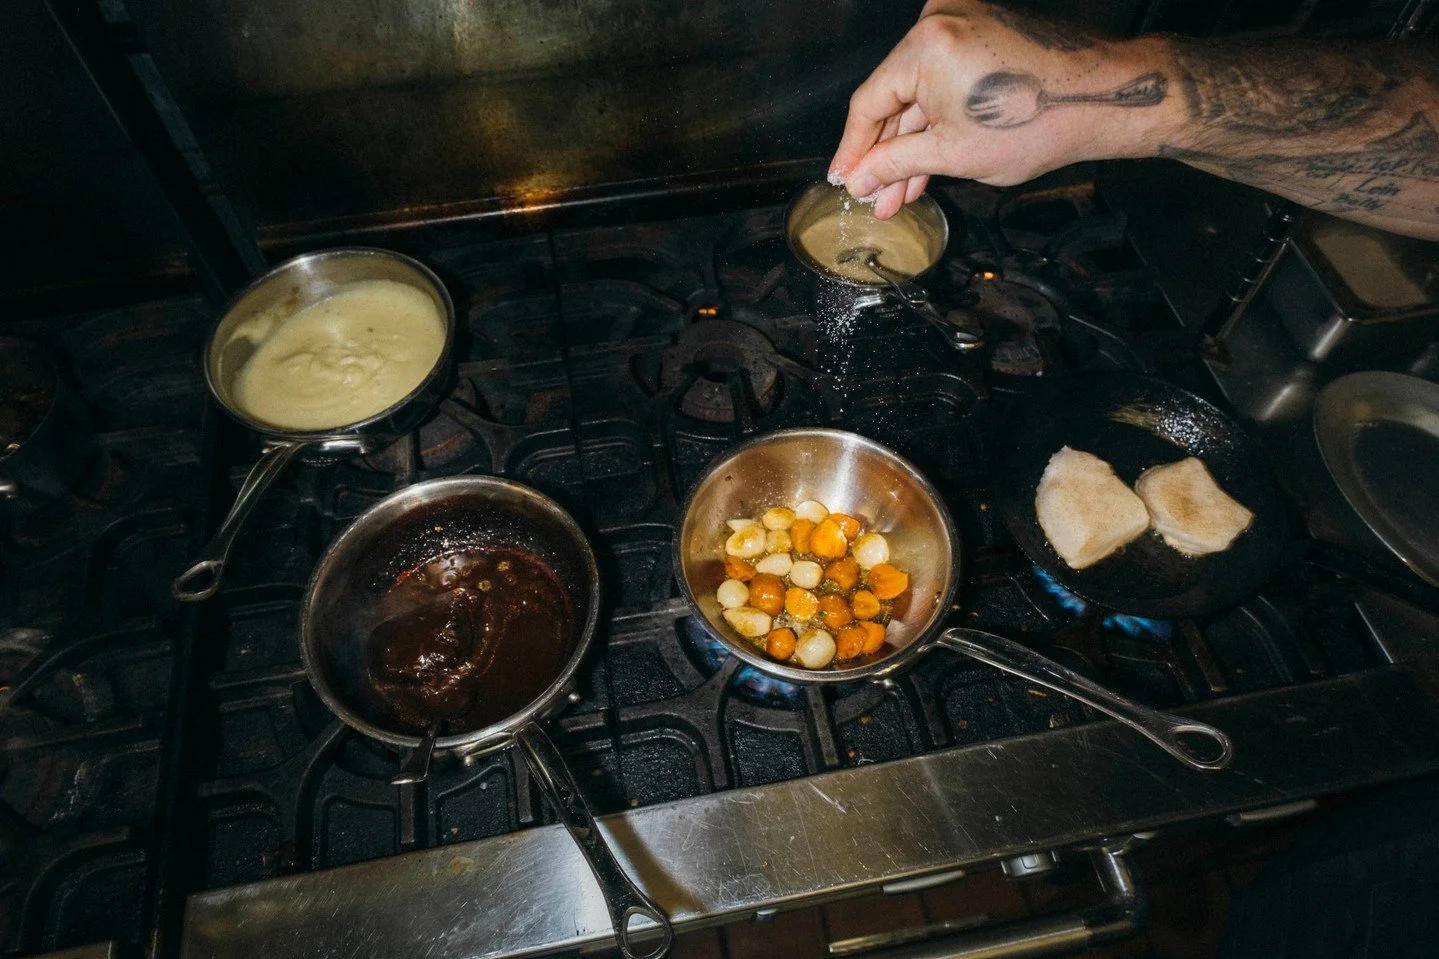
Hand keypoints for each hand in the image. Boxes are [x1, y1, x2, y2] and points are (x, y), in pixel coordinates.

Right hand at [829, 1, 1171, 217]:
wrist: (1103, 100)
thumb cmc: (1040, 121)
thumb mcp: (953, 154)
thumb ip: (895, 163)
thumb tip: (861, 177)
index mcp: (925, 44)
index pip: (868, 103)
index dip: (853, 149)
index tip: (843, 178)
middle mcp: (940, 23)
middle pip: (893, 98)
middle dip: (885, 154)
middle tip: (873, 195)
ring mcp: (964, 24)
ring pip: (920, 95)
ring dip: (910, 144)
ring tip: (900, 192)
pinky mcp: (983, 34)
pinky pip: (944, 83)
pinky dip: (936, 120)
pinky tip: (925, 162)